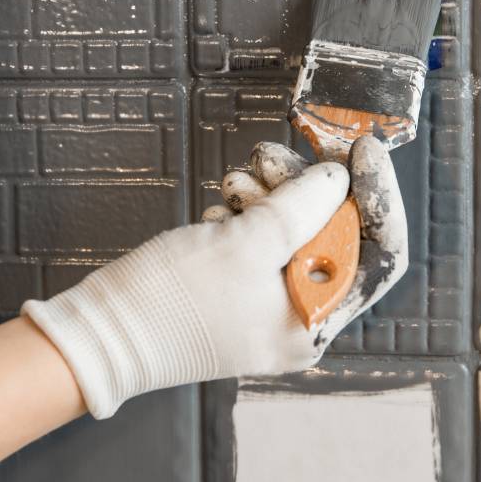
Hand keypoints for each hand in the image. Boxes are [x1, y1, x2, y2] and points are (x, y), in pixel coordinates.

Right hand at [23, 136, 407, 418]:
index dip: (379, 196)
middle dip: (307, 189)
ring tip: (237, 183)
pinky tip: (221, 209)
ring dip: (271, 196)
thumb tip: (339, 179)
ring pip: (295, 231)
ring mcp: (267, 305)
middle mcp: (299, 319)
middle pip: (335, 235)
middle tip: (275, 159)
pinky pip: (262, 240)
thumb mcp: (246, 243)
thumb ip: (303, 207)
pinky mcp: (238, 289)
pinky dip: (247, 214)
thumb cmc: (170, 303)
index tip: (362, 150)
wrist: (101, 331)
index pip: (380, 254)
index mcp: (315, 322)